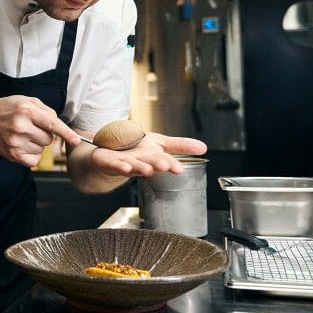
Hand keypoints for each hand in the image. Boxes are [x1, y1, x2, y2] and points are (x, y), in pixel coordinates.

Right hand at [0, 95, 83, 166]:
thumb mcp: (27, 101)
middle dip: (45, 134)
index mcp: (27, 111)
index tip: (76, 141)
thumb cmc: (9, 108)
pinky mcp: (12, 154)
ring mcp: (16, 142)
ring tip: (24, 135)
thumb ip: (46, 111)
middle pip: (49, 139)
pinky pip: (34, 160)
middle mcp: (21, 127)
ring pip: (42, 149)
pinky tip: (23, 145)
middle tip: (32, 127)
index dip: (67, 133)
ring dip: (37, 143)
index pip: (52, 124)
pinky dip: (32, 154)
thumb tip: (59, 127)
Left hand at [88, 132, 206, 177]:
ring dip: (140, 168)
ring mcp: (124, 163)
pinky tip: (123, 166)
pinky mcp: (109, 162)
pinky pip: (114, 164)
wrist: (110, 155)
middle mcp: (140, 163)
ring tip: (147, 169)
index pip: (164, 161)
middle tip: (165, 166)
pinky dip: (118, 165)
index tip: (179, 169)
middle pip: (150, 163)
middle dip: (157, 165)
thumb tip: (204, 147)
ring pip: (133, 166)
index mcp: (153, 157)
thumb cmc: (136, 151)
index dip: (171, 164)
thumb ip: (180, 145)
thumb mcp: (160, 143)